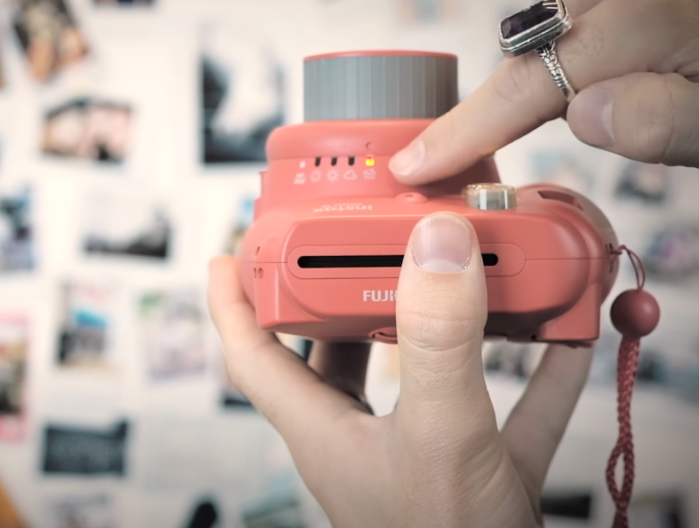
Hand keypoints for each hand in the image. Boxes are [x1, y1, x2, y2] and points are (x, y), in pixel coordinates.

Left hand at [208, 213, 593, 526]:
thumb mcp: (440, 434)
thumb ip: (438, 340)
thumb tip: (434, 244)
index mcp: (323, 429)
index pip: (252, 355)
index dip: (232, 301)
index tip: (230, 249)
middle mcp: (362, 439)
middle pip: (329, 355)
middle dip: (336, 296)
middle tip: (353, 245)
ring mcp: (420, 457)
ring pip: (415, 376)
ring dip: (435, 327)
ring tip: (452, 274)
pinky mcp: (478, 474)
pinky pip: (504, 409)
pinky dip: (533, 375)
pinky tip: (565, 339)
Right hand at [388, 0, 698, 184]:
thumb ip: (669, 121)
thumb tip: (581, 115)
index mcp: (658, 20)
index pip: (535, 80)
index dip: (466, 125)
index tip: (417, 162)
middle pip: (541, 37)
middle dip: (514, 93)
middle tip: (475, 146)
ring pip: (563, 18)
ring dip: (551, 66)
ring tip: (561, 111)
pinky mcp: (640, 7)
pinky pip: (585, 13)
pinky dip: (574, 45)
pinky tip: (590, 80)